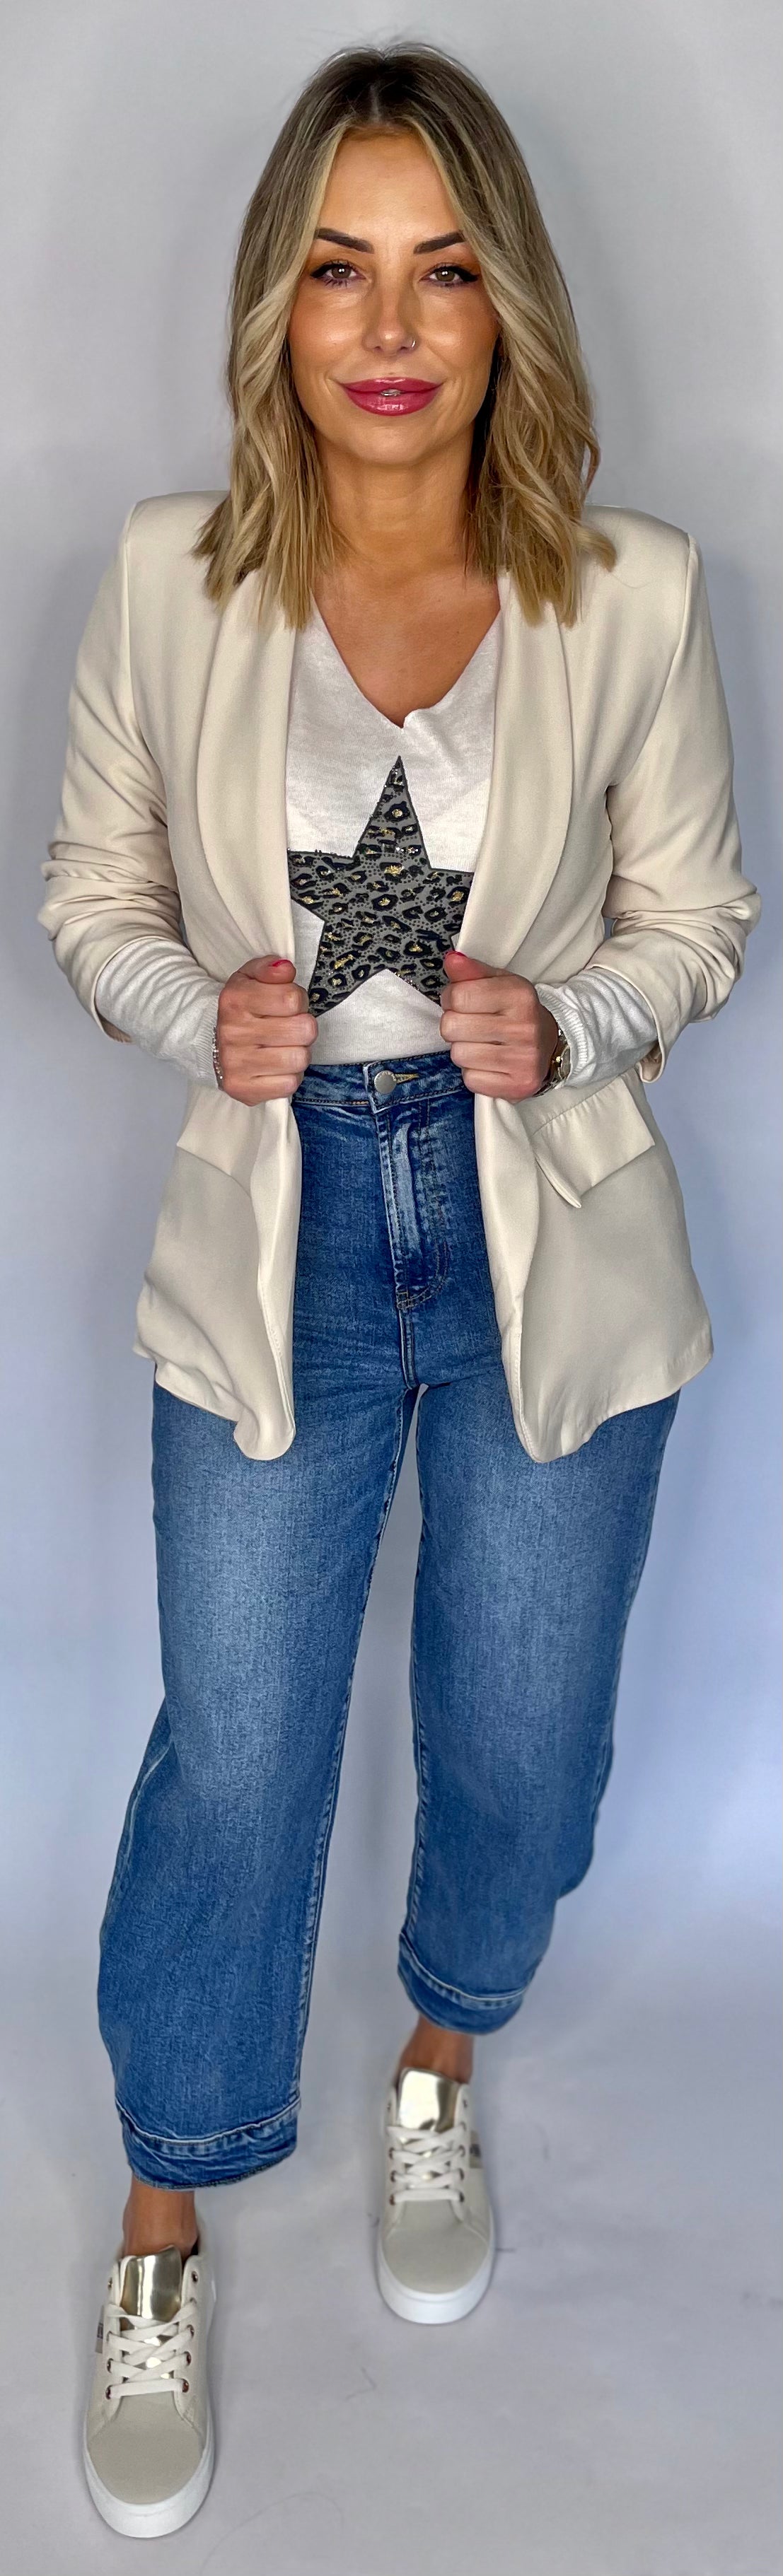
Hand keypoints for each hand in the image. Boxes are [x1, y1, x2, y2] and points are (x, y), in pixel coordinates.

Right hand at [215, 956, 316, 1103]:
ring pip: (300, 1058)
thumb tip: (285, 970)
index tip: (288, 1004)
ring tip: (284, 1046)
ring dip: (299, 1052)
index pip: (292, 999)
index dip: (298, 1000)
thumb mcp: (249, 978)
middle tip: (290, 1027)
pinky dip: (290, 1075)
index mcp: (234, 1000)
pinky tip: (277, 1066)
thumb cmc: (240, 1009)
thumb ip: (269, 968)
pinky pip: (290, 1084)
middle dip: (303, 1026)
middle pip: (303, 1030)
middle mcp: (232, 1032)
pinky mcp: (244, 1089)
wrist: (208, 1042)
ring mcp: (236, 1064)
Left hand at [439, 949, 559, 1099]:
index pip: (458, 996)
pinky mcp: (517, 1086)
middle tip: (471, 1025)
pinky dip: (474, 1072)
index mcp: (519, 996)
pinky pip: (470, 1080)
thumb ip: (472, 972)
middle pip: (451, 1027)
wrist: (551, 1045)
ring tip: (482, 1044)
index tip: (463, 1002)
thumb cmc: (517, 1012)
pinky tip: (490, 1063)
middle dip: (455, 1025)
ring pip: (458, 1055)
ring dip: (463, 1049)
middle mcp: (524, 1028)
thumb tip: (452, 960)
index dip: (452, 999)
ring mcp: (522, 1060)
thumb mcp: (500, 983)